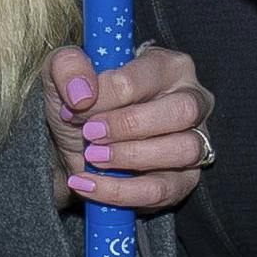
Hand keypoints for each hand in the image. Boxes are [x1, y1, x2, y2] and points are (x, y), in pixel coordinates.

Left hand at [44, 43, 206, 212]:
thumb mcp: (61, 72)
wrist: (74, 146)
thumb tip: (82, 92)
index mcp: (167, 65)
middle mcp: (192, 100)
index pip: (145, 77)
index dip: (105, 95)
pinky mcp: (184, 180)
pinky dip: (121, 191)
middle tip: (90, 134)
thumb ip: (67, 66)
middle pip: (182, 111)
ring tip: (93, 157)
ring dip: (130, 157)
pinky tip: (89, 184)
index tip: (75, 107)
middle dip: (128, 126)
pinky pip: (163, 190)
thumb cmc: (80, 101)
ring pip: (183, 150)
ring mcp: (195, 141)